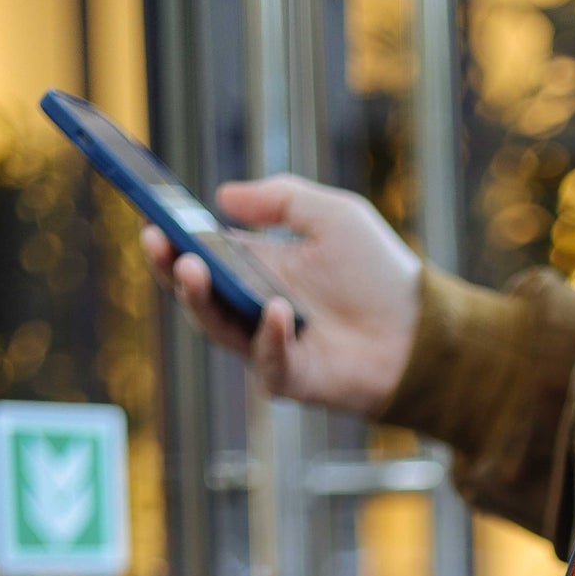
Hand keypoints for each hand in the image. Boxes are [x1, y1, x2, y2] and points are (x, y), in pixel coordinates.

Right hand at [140, 175, 421, 414]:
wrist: (422, 329)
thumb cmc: (379, 272)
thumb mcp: (333, 215)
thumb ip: (281, 198)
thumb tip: (222, 197)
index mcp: (257, 266)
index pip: (201, 252)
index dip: (173, 237)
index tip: (152, 215)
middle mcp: (254, 306)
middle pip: (196, 292)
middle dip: (172, 268)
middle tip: (160, 243)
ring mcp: (269, 344)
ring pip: (217, 328)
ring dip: (201, 299)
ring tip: (193, 268)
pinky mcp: (291, 378)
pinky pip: (266, 362)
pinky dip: (268, 338)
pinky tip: (277, 311)